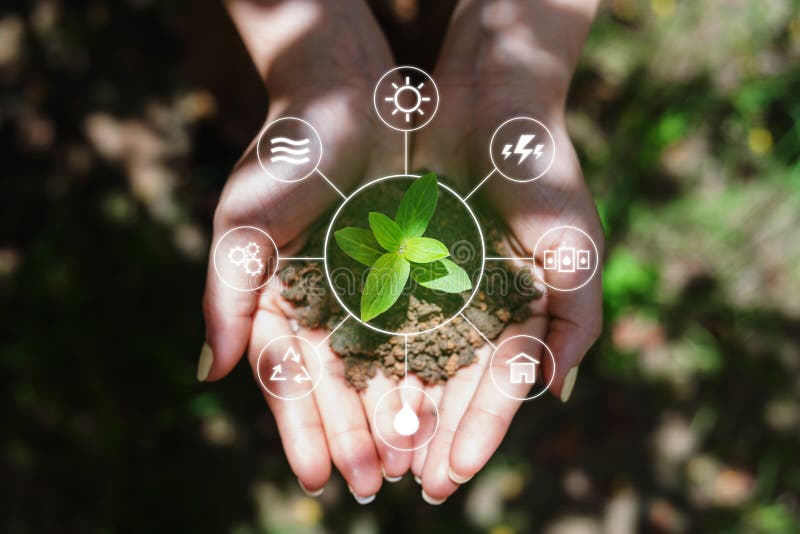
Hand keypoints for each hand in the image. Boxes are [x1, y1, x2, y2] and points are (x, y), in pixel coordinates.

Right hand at [201, 0, 405, 500]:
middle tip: (369, 486)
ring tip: (404, 466)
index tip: (315, 477)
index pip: (287, 378)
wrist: (344, 95)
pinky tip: (435, 410)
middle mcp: (321, 306)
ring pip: (380, 368)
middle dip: (351, 436)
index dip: (300, 429)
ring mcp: (365, 293)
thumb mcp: (243, 223)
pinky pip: (418, 330)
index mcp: (275, 302)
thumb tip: (212, 371)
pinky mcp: (407, 273)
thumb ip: (226, 296)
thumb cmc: (283, 155)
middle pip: (337, 386)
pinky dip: (424, 370)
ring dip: (389, 418)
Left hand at [408, 0, 602, 502]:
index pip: (501, 388)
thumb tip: (552, 393)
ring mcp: (440, 287)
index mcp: (525, 313)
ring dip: (399, 410)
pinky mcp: (401, 261)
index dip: (479, 433)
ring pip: (415, 362)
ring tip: (379, 458)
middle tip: (413, 486)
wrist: (491, 98)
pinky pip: (382, 316)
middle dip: (435, 436)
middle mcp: (479, 309)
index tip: (453, 475)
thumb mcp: (574, 243)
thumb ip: (575, 319)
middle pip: (455, 386)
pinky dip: (371, 356)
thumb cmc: (543, 169)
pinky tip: (353, 394)